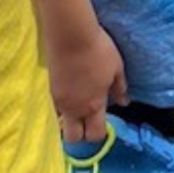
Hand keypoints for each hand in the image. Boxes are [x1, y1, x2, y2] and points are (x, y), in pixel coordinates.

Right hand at [48, 25, 128, 142]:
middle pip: (74, 138)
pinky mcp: (49, 88)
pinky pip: (55, 107)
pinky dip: (62, 106)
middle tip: (87, 120)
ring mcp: (59, 100)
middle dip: (80, 134)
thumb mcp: (116, 68)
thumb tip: (123, 103)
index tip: (103, 123)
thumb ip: (119, 88)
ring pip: (62, 123)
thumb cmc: (98, 49)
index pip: (95, 135)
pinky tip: (69, 91)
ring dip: (70, 119)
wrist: (71, 34)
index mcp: (94, 105)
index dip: (99, 134)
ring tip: (78, 103)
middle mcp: (75, 108)